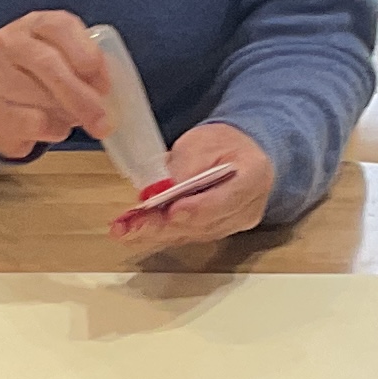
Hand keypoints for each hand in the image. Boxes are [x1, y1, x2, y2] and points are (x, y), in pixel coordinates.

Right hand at [0, 9, 107, 160]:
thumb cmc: (41, 79)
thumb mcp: (63, 59)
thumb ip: (85, 65)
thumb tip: (105, 89)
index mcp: (35, 24)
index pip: (60, 26)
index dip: (87, 53)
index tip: (105, 84)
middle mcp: (10, 43)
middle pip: (48, 63)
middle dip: (81, 94)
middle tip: (103, 120)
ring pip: (40, 96)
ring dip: (68, 113)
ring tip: (74, 117)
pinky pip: (32, 122)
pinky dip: (53, 130)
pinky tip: (53, 128)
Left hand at [116, 121, 273, 243]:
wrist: (244, 153)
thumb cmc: (225, 143)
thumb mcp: (205, 142)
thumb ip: (187, 166)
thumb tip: (163, 191)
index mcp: (253, 177)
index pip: (225, 200)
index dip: (197, 210)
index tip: (171, 212)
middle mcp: (247, 209)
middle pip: (204, 224)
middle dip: (163, 226)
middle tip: (130, 227)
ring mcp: (234, 225)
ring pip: (193, 234)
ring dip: (156, 233)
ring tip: (124, 230)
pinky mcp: (218, 232)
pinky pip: (189, 236)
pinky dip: (162, 233)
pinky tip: (136, 231)